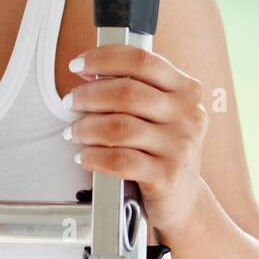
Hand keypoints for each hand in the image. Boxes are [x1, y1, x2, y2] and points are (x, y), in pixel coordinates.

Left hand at [65, 45, 208, 232]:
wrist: (182, 199)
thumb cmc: (162, 151)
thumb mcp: (160, 114)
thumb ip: (135, 90)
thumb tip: (89, 74)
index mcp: (186, 90)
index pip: (141, 61)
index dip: (103, 59)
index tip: (78, 65)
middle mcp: (188, 114)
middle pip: (126, 92)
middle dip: (88, 95)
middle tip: (70, 102)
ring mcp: (180, 145)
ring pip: (119, 127)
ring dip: (86, 127)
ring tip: (74, 132)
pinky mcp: (167, 175)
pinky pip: (119, 160)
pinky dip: (94, 157)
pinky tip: (85, 157)